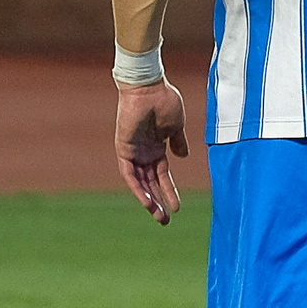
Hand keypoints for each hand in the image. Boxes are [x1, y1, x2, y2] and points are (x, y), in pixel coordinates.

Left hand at [114, 80, 188, 223]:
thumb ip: (178, 142)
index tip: (178, 207)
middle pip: (150, 183)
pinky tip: (147, 201)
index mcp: (157, 147)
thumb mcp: (176, 125)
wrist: (149, 87)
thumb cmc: (164, 100)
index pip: (162, 175)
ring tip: (158, 216)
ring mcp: (133, 152)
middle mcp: (144, 152)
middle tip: (165, 220)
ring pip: (140, 182)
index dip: (169, 191)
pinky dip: (137, 188)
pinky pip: (129, 174)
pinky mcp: (124, 149)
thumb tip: (183, 156)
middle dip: (158, 202)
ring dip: (149, 200)